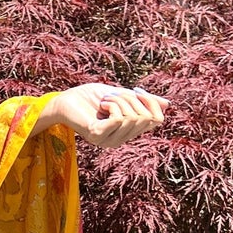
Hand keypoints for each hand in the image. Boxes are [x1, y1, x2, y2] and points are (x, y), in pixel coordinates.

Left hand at [38, 83, 167, 148]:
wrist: (65, 100)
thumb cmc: (90, 98)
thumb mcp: (121, 96)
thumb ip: (141, 102)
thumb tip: (168, 104)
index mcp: (127, 132)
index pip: (156, 120)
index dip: (151, 102)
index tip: (136, 90)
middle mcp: (120, 141)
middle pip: (145, 117)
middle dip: (132, 99)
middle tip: (113, 95)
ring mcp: (108, 141)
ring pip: (133, 117)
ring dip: (120, 101)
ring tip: (104, 101)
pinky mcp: (98, 136)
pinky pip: (119, 118)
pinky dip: (112, 105)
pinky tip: (100, 106)